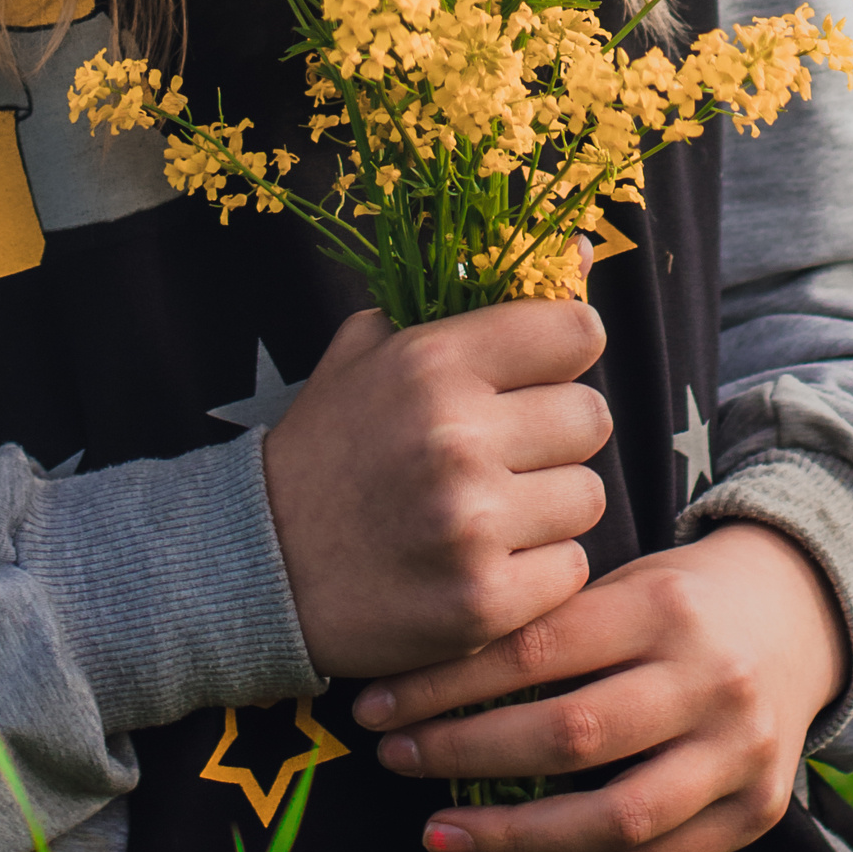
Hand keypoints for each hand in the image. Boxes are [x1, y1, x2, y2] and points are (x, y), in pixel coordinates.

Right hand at [259, 300, 610, 676]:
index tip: (547, 369)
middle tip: (515, 450)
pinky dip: (539, 570)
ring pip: (588, 496)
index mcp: (431, 364)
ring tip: (496, 510)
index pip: (574, 331)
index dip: (569, 349)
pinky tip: (488, 561)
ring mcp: (472, 525)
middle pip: (591, 417)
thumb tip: (576, 249)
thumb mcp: (368, 352)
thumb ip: (462, 302)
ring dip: (551, 505)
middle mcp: (456, 438)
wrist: (261, 567)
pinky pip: (571, 568)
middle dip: (559, 432)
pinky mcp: (484, 602)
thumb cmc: (329, 450)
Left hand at [354, 521, 848, 851]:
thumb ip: (549, 626)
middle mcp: (709, 682)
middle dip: (469, 755)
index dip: (451, 683)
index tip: (381, 703)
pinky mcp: (750, 817)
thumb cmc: (681, 596)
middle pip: (573, 735)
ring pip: (613, 818)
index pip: (539, 649)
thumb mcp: (624, 582)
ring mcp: (737, 758)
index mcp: (665, 606)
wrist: (803, 615)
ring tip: (438, 836)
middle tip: (395, 760)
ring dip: (513, 839)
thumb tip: (423, 677)